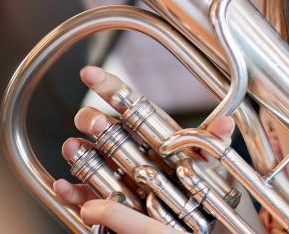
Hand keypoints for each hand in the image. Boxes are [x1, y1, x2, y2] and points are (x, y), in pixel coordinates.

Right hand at [53, 66, 236, 232]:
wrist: (189, 216)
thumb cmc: (197, 181)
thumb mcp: (208, 160)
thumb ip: (213, 141)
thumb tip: (225, 125)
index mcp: (148, 130)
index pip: (126, 102)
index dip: (107, 86)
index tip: (89, 73)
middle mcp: (125, 146)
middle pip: (100, 124)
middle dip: (93, 119)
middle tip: (98, 123)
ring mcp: (111, 171)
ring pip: (85, 155)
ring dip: (75, 149)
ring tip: (72, 147)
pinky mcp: (102, 200)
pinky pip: (81, 194)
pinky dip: (70, 191)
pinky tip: (63, 186)